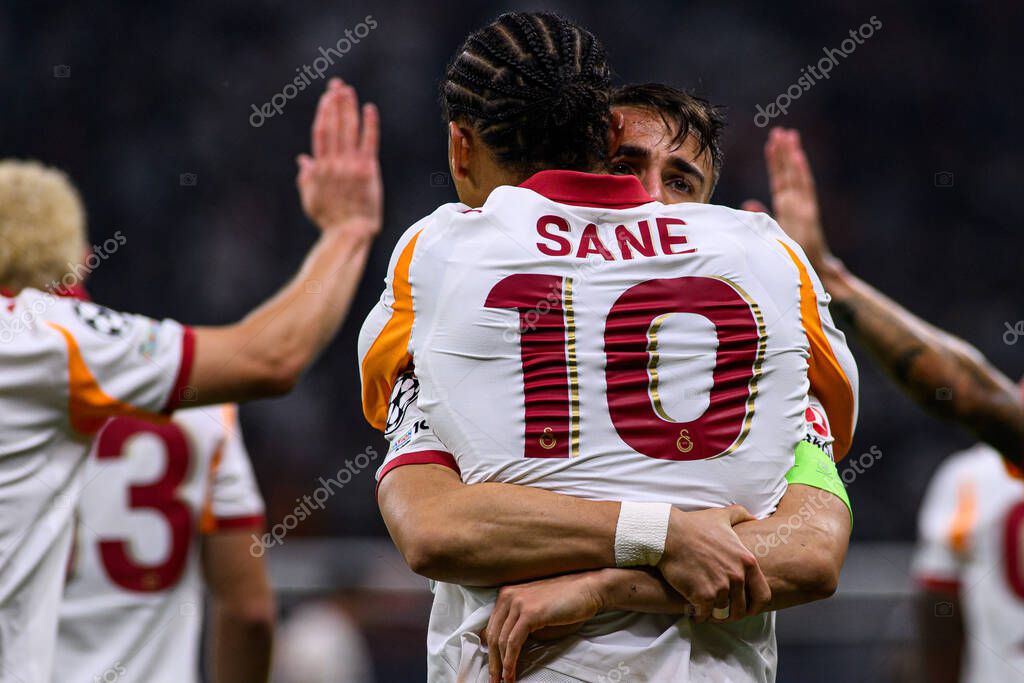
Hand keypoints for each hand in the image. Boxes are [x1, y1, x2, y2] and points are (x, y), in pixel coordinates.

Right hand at [296, 78, 381, 240]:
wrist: (349, 232)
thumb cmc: (329, 219)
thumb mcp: (311, 199)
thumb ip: (306, 178)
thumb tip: (302, 160)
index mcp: (319, 168)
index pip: (320, 132)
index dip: (323, 112)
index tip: (327, 97)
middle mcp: (334, 163)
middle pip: (333, 125)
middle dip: (335, 102)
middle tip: (337, 84)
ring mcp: (351, 165)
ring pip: (348, 129)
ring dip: (348, 107)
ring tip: (349, 91)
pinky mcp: (368, 170)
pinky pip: (369, 142)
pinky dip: (369, 124)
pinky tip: (369, 109)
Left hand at [483, 572, 604, 682]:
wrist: (588, 589)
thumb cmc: (566, 603)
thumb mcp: (536, 612)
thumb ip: (519, 625)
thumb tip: (506, 649)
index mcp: (507, 594)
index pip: (491, 627)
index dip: (490, 650)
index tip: (493, 667)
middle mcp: (508, 595)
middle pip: (492, 634)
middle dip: (492, 661)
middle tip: (493, 680)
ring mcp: (517, 602)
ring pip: (500, 640)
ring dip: (500, 666)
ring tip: (503, 681)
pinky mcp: (529, 613)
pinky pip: (513, 642)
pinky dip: (510, 662)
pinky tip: (510, 674)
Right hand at [656, 505, 770, 623]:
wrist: (668, 534)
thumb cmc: (694, 524)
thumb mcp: (722, 515)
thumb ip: (741, 515)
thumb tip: (754, 518)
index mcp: (747, 561)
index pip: (763, 596)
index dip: (755, 606)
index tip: (746, 608)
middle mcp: (737, 576)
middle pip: (742, 609)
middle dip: (731, 612)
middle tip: (720, 610)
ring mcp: (721, 587)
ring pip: (723, 614)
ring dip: (714, 614)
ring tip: (706, 609)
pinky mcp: (703, 595)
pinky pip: (705, 615)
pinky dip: (699, 615)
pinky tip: (693, 610)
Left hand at [742, 128, 829, 270]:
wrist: (813, 274)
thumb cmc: (791, 257)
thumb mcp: (771, 235)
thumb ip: (761, 217)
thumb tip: (747, 204)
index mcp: (787, 209)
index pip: (780, 179)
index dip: (775, 162)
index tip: (771, 143)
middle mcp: (796, 205)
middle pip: (788, 174)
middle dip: (784, 153)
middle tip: (779, 131)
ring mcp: (803, 208)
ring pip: (796, 177)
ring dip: (792, 156)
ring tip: (789, 136)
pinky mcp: (808, 215)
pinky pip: (804, 190)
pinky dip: (801, 173)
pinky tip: (797, 156)